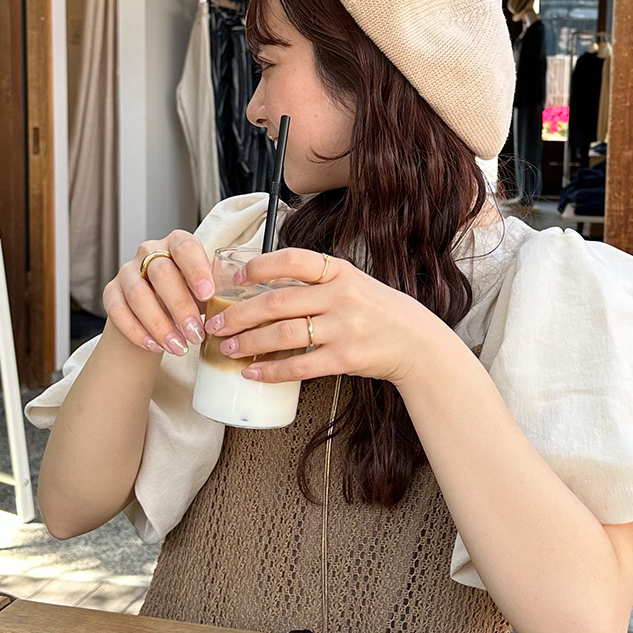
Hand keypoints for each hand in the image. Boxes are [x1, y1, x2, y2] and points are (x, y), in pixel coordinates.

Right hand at [102, 232, 215, 354]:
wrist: (159, 312)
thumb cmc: (190, 297)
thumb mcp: (206, 291)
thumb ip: (218, 291)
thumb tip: (240, 304)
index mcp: (177, 244)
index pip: (185, 247)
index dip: (196, 270)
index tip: (209, 295)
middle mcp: (150, 252)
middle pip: (161, 273)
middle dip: (180, 307)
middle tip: (196, 334)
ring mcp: (127, 271)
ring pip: (138, 294)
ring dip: (160, 325)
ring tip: (179, 347)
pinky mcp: (111, 292)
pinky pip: (118, 311)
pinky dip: (137, 332)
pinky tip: (156, 346)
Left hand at [202, 248, 448, 385]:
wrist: (417, 343)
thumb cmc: (380, 313)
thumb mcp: (354, 285)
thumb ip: (318, 283)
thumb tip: (267, 289)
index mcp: (340, 272)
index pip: (292, 259)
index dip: (259, 267)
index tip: (236, 279)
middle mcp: (341, 296)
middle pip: (276, 302)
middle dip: (238, 315)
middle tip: (215, 324)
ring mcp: (344, 328)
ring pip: (283, 335)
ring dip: (249, 343)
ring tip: (227, 348)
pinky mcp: (346, 358)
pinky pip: (300, 366)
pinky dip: (271, 371)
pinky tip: (253, 373)